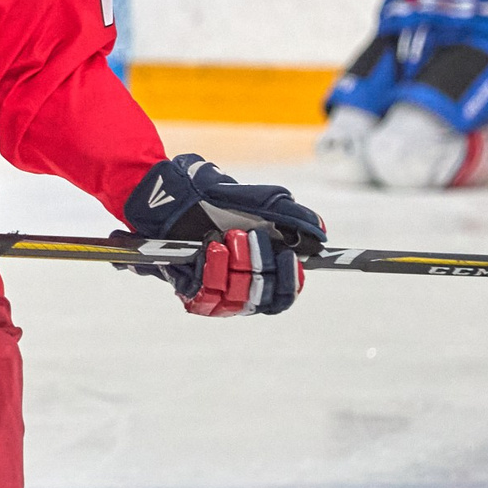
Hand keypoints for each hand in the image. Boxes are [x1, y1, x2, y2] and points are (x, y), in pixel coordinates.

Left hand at [124, 154, 325, 316]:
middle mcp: (237, 281)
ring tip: (228, 237)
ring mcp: (212, 286)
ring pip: (236, 298)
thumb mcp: (255, 199)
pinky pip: (205, 294)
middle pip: (263, 297)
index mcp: (259, 265)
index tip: (292, 261)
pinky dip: (212, 270)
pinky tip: (210, 248)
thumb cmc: (211, 194)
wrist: (167, 189)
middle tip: (253, 237)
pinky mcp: (186, 286)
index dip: (291, 283)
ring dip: (236, 265)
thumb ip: (289, 214)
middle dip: (262, 265)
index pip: (283, 294)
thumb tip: (320, 233)